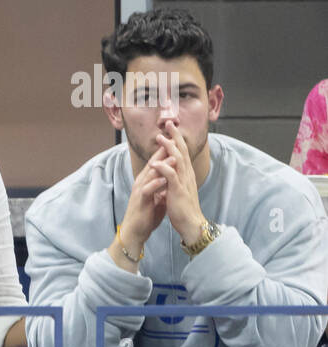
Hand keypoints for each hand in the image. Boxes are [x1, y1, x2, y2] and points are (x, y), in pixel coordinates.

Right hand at [118, 144, 168, 253]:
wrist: (136, 231)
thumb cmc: (146, 215)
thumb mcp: (158, 197)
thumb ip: (163, 187)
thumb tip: (170, 181)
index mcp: (147, 180)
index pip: (158, 162)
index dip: (167, 150)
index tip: (177, 139)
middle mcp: (142, 182)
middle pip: (153, 163)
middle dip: (163, 151)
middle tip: (172, 139)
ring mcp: (140, 191)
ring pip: (151, 175)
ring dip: (161, 166)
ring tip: (173, 157)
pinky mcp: (140, 201)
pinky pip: (148, 190)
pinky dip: (156, 184)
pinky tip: (164, 180)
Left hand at [151, 123, 206, 245]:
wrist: (190, 223)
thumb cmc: (183, 207)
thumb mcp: (178, 189)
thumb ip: (175, 178)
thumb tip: (169, 169)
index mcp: (186, 174)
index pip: (182, 152)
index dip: (177, 139)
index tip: (171, 128)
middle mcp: (187, 174)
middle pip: (182, 151)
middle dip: (175, 136)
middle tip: (169, 123)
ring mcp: (183, 182)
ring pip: (177, 160)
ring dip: (168, 148)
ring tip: (160, 138)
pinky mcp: (178, 191)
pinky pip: (171, 176)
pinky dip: (163, 168)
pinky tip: (155, 162)